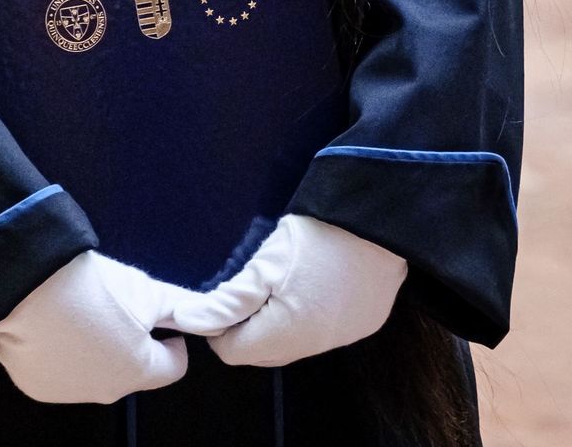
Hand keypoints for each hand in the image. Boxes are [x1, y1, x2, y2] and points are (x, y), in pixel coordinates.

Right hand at [0, 248, 214, 404]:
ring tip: (80, 310)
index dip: (170, 338)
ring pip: (96, 372)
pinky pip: (63, 371)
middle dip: (130, 342)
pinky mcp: (37, 386)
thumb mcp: (143, 289)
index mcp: (138, 371)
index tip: (154, 316)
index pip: (174, 366)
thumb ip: (180, 304)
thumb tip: (210, 313)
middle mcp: (107, 392)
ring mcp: (69, 393)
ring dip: (97, 349)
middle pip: (133, 370)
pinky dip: (64, 352)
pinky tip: (54, 323)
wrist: (23, 286)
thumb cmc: (89, 285)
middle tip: (113, 305)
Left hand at [168, 214, 406, 367]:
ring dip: (277, 325)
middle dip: (246, 328)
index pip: (234, 353)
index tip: (222, 298)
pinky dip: (307, 319)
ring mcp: (343, 337)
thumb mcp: (267, 260)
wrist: (378, 218)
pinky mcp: (363, 325)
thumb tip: (193, 321)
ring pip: (293, 345)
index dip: (219, 328)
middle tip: (248, 287)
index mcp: (289, 332)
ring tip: (279, 283)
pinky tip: (311, 287)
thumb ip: (230, 299)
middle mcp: (317, 345)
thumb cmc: (317, 233)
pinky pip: (321, 334)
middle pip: (263, 353)